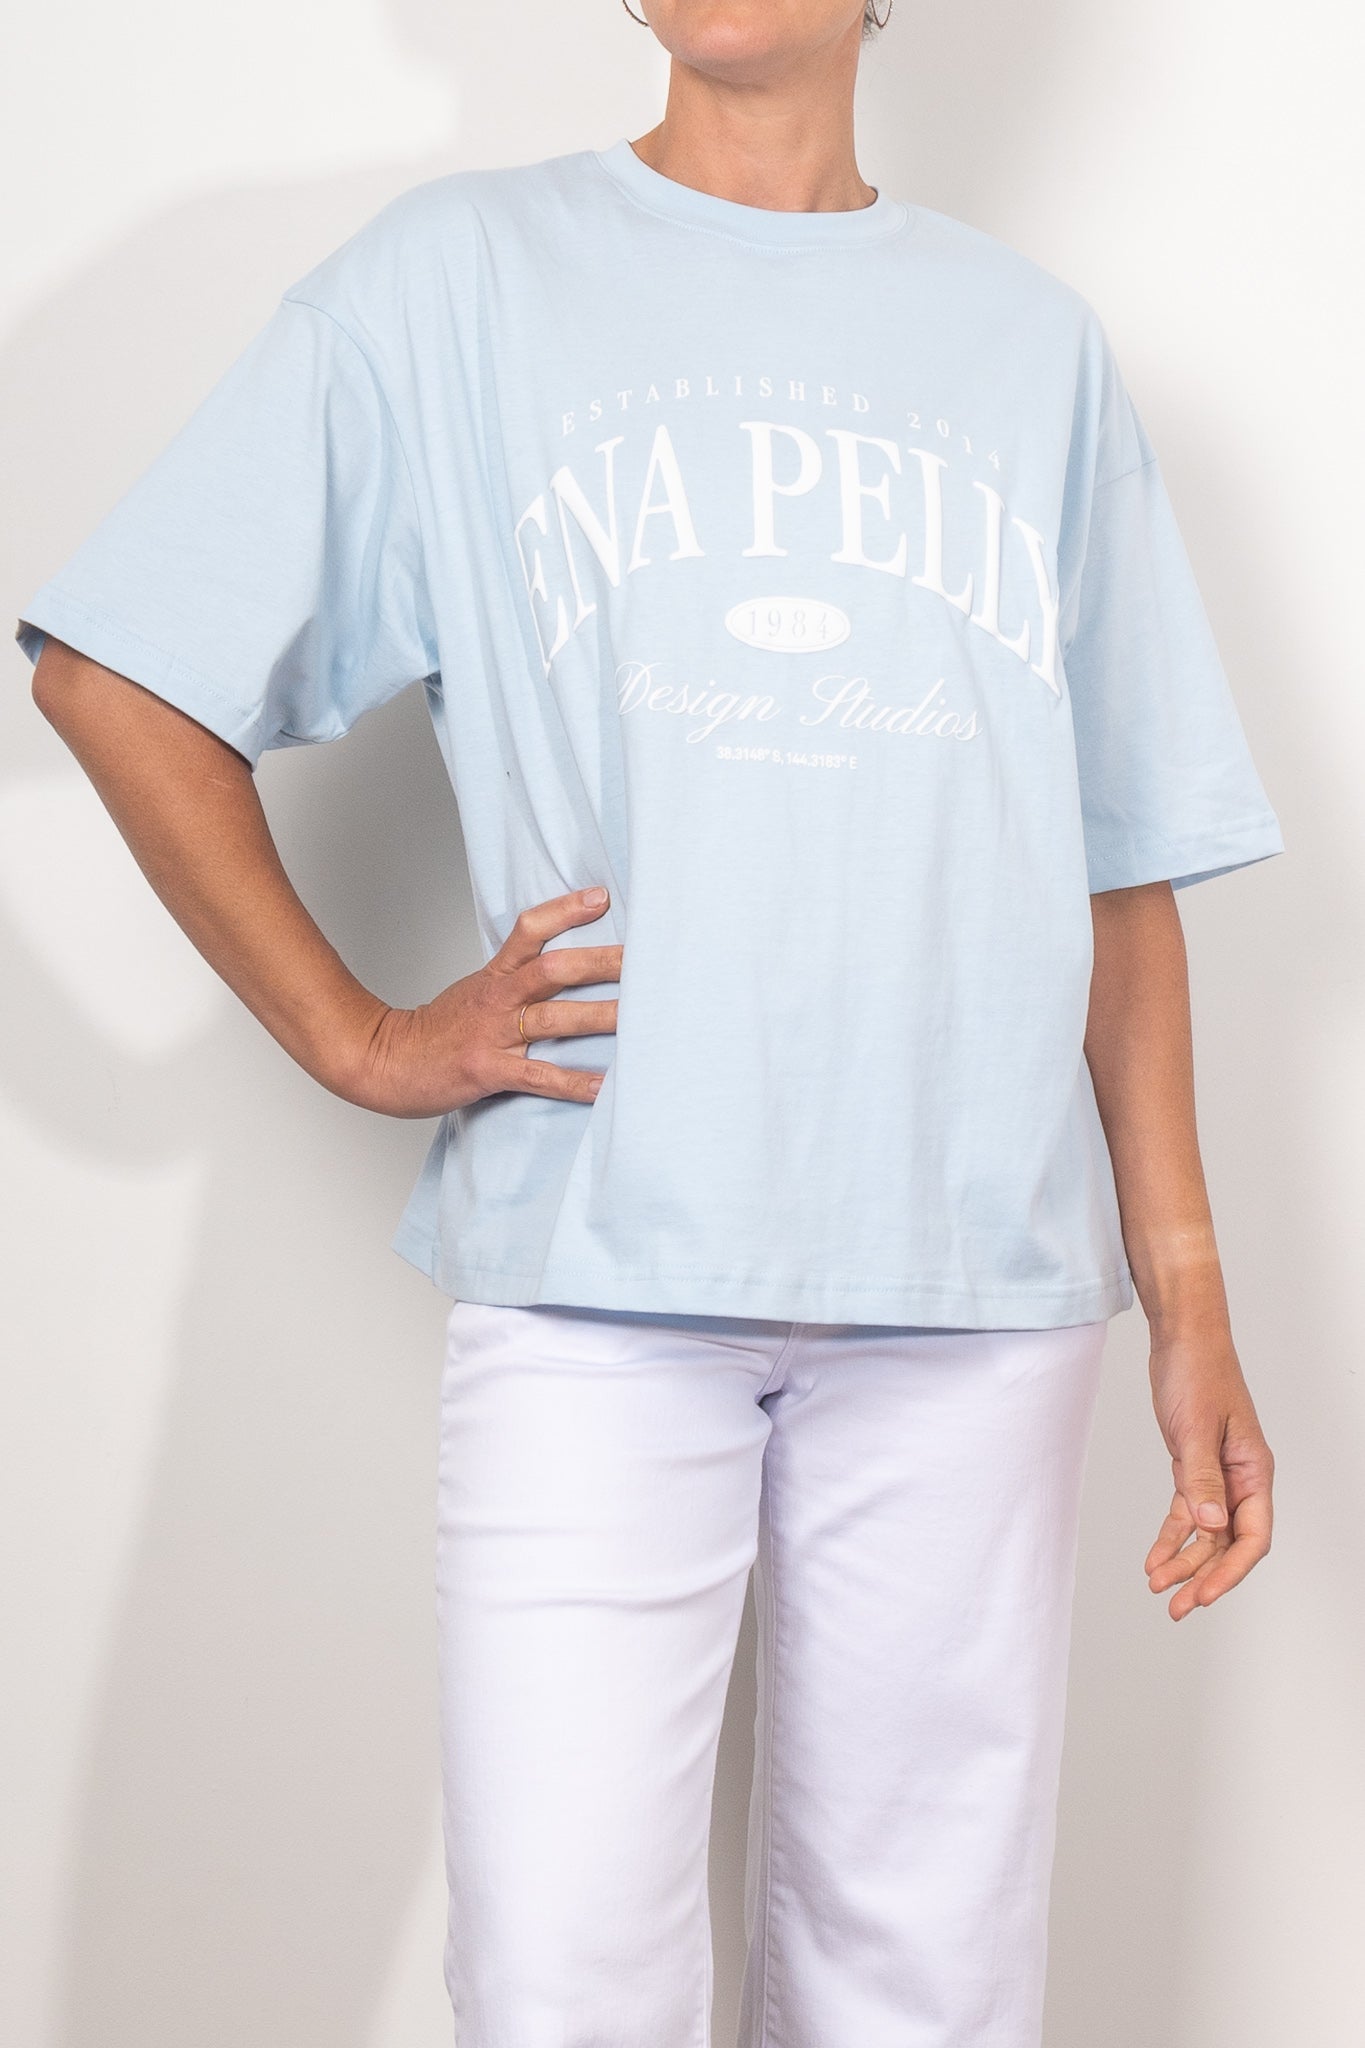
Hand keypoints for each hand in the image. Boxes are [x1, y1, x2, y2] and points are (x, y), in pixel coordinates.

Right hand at [335, 885, 620, 1116]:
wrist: (386, 1062)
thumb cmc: (437, 1032)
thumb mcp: (476, 992)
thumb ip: (516, 980)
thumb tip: (565, 971)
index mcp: (495, 976)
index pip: (531, 930)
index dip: (565, 910)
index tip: (603, 897)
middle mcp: (498, 1000)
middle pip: (555, 970)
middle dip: (602, 963)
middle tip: (645, 957)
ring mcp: (493, 1035)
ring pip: (554, 1019)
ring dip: (600, 1018)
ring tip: (641, 1018)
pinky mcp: (488, 1071)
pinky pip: (539, 1077)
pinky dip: (573, 1083)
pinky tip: (603, 1089)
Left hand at [1144, 1325, 1274, 1619]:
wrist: (1182, 1338)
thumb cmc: (1197, 1372)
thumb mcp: (1195, 1427)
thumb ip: (1202, 1477)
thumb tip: (1211, 1523)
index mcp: (1253, 1471)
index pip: (1253, 1536)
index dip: (1230, 1571)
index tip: (1204, 1594)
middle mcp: (1241, 1479)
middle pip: (1228, 1543)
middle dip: (1204, 1577)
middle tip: (1176, 1607)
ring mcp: (1218, 1475)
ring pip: (1206, 1533)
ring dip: (1185, 1561)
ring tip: (1159, 1587)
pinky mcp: (1193, 1467)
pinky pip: (1187, 1513)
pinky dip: (1172, 1536)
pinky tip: (1154, 1560)